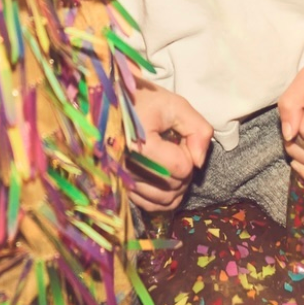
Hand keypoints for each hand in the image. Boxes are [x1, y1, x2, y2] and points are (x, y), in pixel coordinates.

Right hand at [127, 80, 213, 212]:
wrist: (103, 101)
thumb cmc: (139, 100)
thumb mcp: (173, 105)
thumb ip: (197, 129)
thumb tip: (199, 163)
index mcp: (139, 146)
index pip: (182, 167)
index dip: (189, 152)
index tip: (178, 137)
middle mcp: (126, 168)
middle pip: (174, 186)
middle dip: (183, 168)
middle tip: (173, 147)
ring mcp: (120, 180)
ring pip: (164, 200)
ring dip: (174, 184)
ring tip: (167, 160)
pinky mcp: (117, 187)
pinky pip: (148, 205)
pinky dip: (161, 197)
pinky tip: (162, 178)